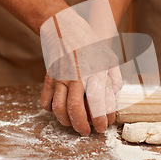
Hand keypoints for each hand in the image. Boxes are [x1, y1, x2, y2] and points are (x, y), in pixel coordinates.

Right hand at [39, 6, 122, 135]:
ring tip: (73, 125)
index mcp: (95, 72)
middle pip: (76, 108)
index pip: (98, 101)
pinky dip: (50, 110)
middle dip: (82, 125)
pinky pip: (45, 99)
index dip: (101, 118)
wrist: (65, 27)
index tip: (104, 125)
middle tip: (88, 132)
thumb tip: (113, 95)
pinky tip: (59, 111)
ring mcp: (60, 76)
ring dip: (66, 121)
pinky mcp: (49, 76)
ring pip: (59, 107)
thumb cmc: (90, 43)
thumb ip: (115, 77)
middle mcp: (77, 76)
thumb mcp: (110, 57)